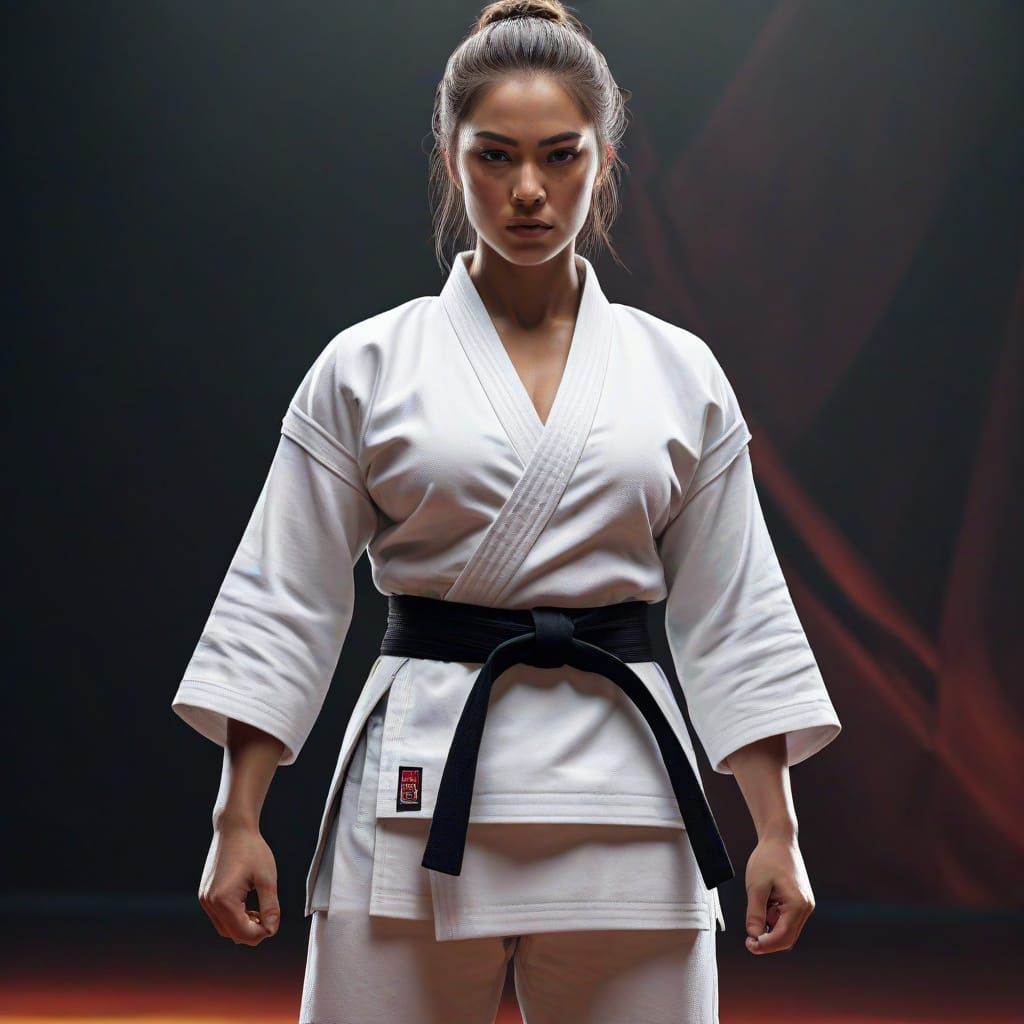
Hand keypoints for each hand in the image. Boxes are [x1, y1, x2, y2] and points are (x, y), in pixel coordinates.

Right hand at [199, 818, 280, 944]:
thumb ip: (270, 907)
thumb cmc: (251, 849)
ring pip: (225, 928)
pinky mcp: (205, 894)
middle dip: (253, 931)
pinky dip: (235, 916)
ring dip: (243, 925)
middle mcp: (209, 902)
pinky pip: (220, 916)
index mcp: (223, 900)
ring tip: (259, 909)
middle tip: (268, 916)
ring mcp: (205, 898)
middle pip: (233, 934)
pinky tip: (248, 905)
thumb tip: (272, 929)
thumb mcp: (267, 878)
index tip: (274, 921)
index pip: (243, 933)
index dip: (263, 932)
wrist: (234, 828)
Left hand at [743, 828, 813, 953]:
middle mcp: (806, 908)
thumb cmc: (767, 859)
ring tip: (758, 903)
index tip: (749, 945)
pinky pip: (786, 918)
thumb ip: (755, 914)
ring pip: (787, 929)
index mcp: (798, 905)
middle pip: (787, 938)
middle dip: (768, 940)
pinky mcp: (800, 901)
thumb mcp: (756, 887)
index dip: (765, 945)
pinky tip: (765, 901)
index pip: (782, 937)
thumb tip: (754, 936)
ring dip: (770, 926)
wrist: (779, 839)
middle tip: (748, 939)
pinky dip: (774, 917)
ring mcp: (804, 905)